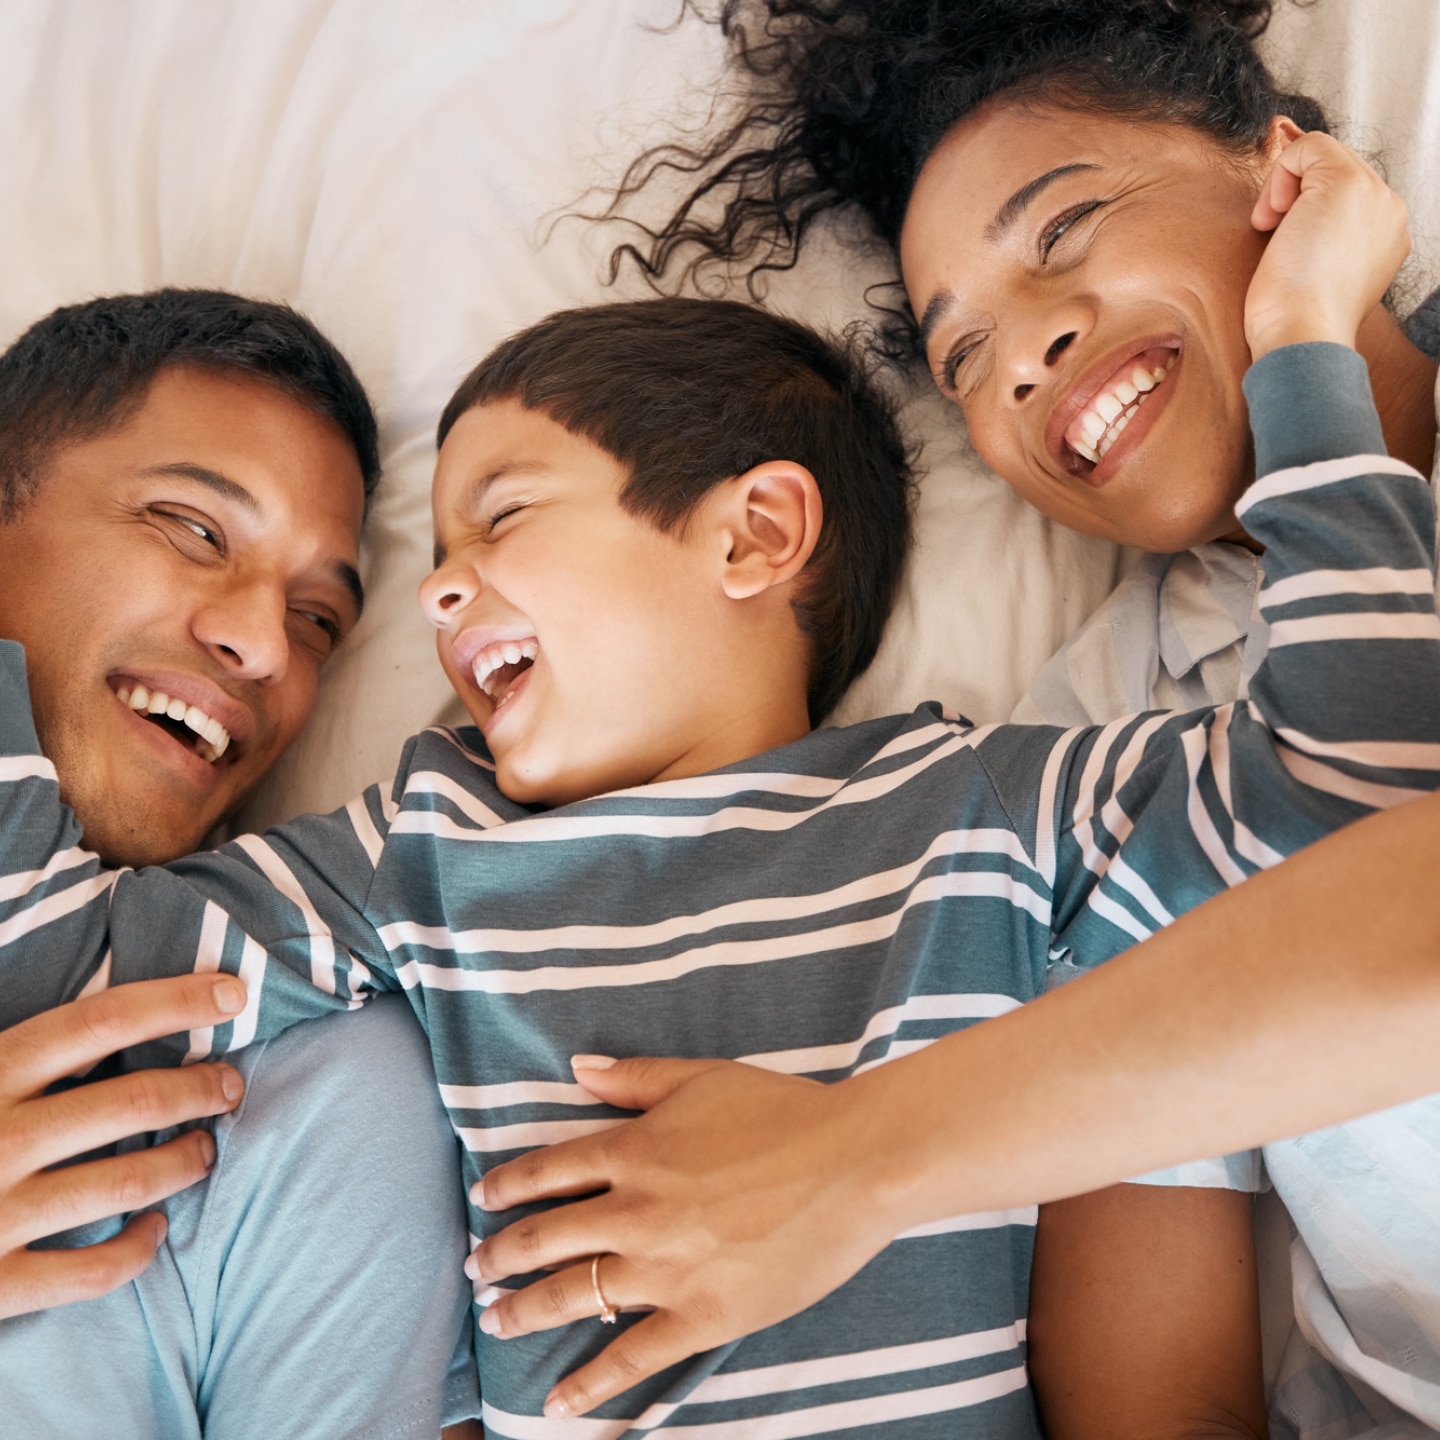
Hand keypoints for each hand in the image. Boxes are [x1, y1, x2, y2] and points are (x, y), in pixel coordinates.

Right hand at [0, 975, 246, 1318]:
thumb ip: (14, 1049)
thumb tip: (97, 1006)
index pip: (98, 1021)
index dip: (175, 1000)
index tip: (233, 993)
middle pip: (132, 1101)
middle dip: (200, 1088)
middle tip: (230, 1084)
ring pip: (129, 1181)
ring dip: (186, 1161)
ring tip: (207, 1147)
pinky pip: (92, 1272)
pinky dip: (138, 1249)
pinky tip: (156, 1227)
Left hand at [470, 1056, 895, 1418]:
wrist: (853, 1162)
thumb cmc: (783, 1111)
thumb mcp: (702, 1077)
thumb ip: (634, 1077)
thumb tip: (576, 1066)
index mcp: (634, 1149)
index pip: (548, 1170)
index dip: (508, 1186)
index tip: (484, 1201)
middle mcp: (635, 1209)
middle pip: (546, 1236)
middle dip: (500, 1254)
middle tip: (474, 1269)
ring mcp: (665, 1267)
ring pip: (573, 1294)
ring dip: (523, 1311)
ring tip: (495, 1321)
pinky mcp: (702, 1314)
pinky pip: (632, 1356)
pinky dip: (590, 1385)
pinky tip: (556, 1404)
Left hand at [1246, 128, 1410, 358]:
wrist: (1302, 338)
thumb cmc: (1294, 322)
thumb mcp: (1313, 277)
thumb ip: (1317, 243)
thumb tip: (1288, 222)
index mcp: (1384, 237)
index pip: (1341, 196)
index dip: (1301, 209)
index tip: (1282, 245)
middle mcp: (1388, 212)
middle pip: (1332, 172)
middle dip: (1293, 196)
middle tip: (1271, 236)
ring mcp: (1375, 195)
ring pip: (1322, 157)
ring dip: (1283, 188)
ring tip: (1271, 229)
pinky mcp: (1347, 183)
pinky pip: (1309, 146)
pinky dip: (1278, 174)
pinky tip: (1271, 217)